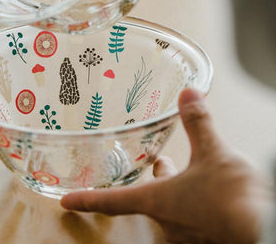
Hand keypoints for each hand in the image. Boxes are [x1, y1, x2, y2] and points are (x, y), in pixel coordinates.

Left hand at [61, 89, 272, 242]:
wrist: (269, 232)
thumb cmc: (234, 198)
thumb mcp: (214, 153)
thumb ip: (198, 123)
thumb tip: (188, 93)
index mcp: (158, 201)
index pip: (112, 201)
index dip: (87, 200)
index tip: (67, 202)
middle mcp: (168, 223)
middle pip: (148, 200)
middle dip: (156, 180)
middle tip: (160, 164)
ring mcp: (188, 235)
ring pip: (172, 209)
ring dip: (176, 190)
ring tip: (183, 173)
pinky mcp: (208, 239)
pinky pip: (192, 219)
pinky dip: (195, 203)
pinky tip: (209, 193)